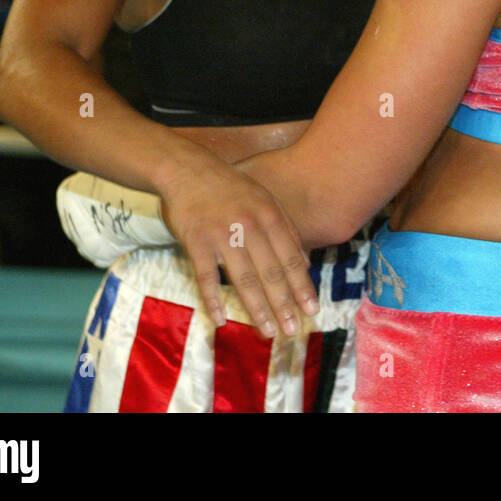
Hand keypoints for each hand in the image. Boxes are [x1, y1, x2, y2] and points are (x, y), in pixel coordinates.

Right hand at [160, 162, 318, 338]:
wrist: (188, 169)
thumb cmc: (230, 187)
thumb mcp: (265, 199)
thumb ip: (286, 229)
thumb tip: (306, 262)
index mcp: (270, 216)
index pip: (290, 258)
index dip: (302, 286)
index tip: (312, 310)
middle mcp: (250, 226)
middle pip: (270, 272)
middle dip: (284, 304)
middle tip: (293, 330)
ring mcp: (222, 234)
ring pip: (243, 278)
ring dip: (257, 307)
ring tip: (268, 331)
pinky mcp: (196, 241)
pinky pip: (206, 276)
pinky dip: (213, 299)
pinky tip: (221, 320)